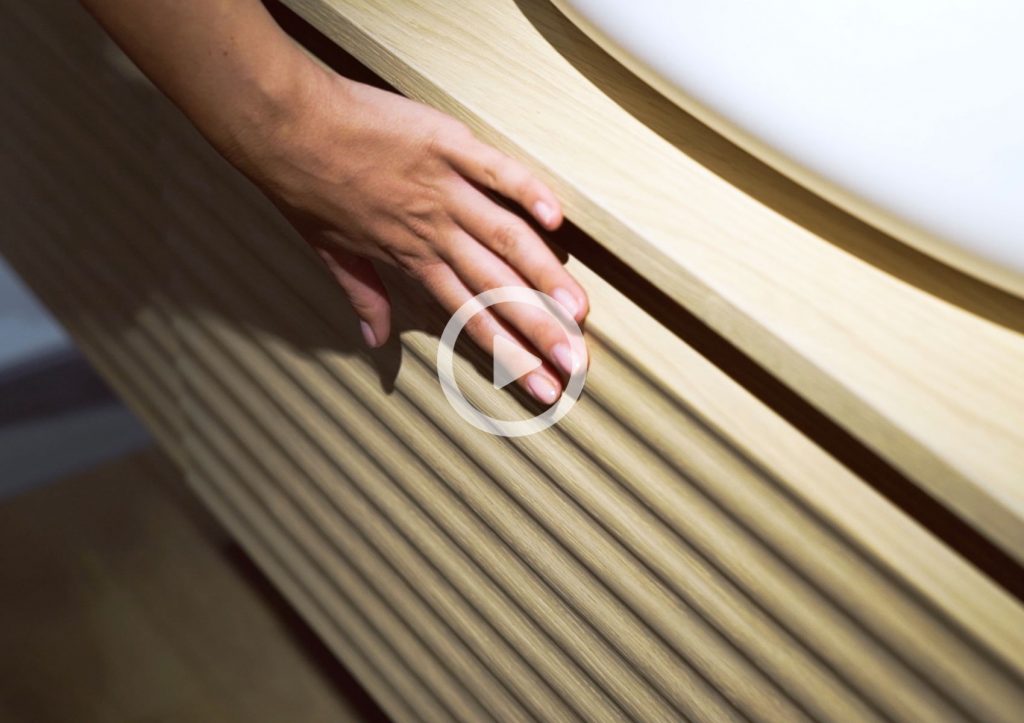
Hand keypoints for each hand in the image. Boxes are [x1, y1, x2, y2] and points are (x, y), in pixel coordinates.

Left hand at [233, 66, 588, 404]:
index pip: (471, 318)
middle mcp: (435, 234)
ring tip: (578, 310)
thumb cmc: (307, 190)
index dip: (511, 354)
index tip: (542, 384)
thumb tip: (374, 342)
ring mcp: (445, 189)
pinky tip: (558, 218)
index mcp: (412, 260)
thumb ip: (363, 296)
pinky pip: (497, 171)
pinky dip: (528, 191)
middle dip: (542, 331)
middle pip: (499, 290)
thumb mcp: (330, 253)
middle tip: (577, 363)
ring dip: (545, 277)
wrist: (286, 129)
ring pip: (507, 239)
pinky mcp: (449, 146)